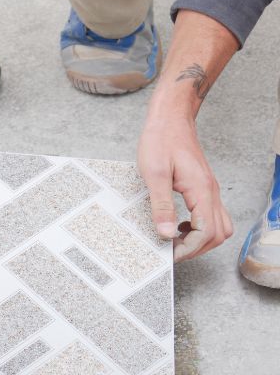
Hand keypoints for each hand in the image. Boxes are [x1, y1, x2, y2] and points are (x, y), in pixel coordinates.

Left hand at [138, 115, 232, 260]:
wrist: (170, 119)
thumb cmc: (161, 141)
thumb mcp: (154, 174)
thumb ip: (161, 205)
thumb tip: (166, 234)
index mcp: (201, 190)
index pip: (205, 232)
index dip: (188, 249)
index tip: (169, 255)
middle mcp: (211, 192)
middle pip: (217, 234)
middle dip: (196, 248)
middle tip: (172, 252)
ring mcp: (210, 190)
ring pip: (219, 226)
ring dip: (201, 240)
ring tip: (176, 242)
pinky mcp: (203, 188)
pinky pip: (211, 215)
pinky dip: (200, 227)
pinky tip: (180, 225)